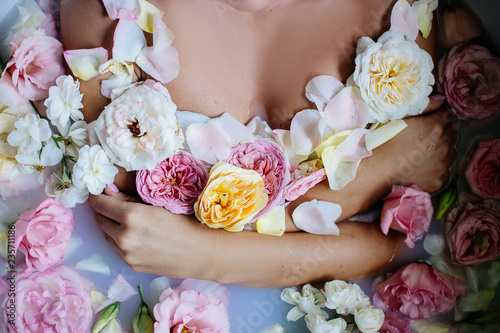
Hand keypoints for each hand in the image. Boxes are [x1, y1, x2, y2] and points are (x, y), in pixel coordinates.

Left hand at [88, 186, 215, 278]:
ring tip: (127, 219)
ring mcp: (126, 254)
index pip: (100, 203)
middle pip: (99, 219)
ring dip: (111, 225)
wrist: (201, 252)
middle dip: (104, 210)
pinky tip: (137, 234)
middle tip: (113, 202)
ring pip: (107, 235)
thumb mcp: (158, 203)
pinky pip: (118, 248)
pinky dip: (121, 239)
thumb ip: (129, 198)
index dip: (98, 195)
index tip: (100, 191)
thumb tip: (108, 190)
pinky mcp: (131, 265)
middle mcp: (124, 237)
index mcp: (131, 216)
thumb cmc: (185, 221)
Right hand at [376, 108, 455, 192]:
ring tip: (421, 155)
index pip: (445, 117)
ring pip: (449, 154)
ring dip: (439, 152)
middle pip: (450, 135)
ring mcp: (442, 164)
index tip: (426, 124)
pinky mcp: (439, 180)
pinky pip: (443, 172)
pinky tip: (420, 169)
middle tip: (422, 141)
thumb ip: (425, 107)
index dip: (435, 119)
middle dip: (440, 135)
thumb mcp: (401, 119)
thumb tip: (442, 99)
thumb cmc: (385, 141)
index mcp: (435, 127)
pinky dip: (435, 170)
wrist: (378, 168)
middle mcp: (443, 145)